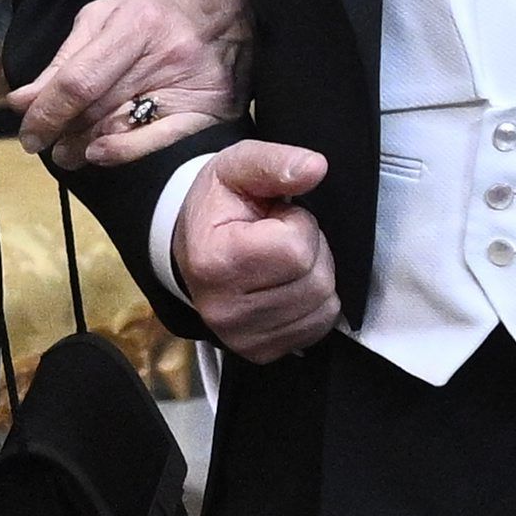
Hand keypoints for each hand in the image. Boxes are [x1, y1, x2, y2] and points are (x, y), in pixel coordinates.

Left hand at [16, 0, 250, 165]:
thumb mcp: (104, 16)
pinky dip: (125, 151)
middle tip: (44, 142)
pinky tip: (101, 153)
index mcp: (137, 24)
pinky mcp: (211, 109)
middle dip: (61, 130)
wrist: (227, 4)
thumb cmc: (158, 8)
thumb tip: (23, 101)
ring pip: (124, 126)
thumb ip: (65, 59)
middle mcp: (168, 55)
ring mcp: (193, 84)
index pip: (80, 81)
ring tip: (68, 150)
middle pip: (99, 108)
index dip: (46, 112)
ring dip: (85, 145)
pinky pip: (161, 141)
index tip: (29, 131)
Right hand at [168, 138, 339, 359]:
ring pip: (324, 307)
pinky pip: (318, 328)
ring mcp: (242, 338)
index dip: (297, 224)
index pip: (297, 248)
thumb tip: (316, 167)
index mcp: (215, 262)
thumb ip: (275, 163)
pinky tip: (287, 286)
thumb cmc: (218, 205)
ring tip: (282, 262)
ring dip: (315, 278)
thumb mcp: (238, 168)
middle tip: (280, 240)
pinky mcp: (260, 353)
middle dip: (311, 252)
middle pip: (316, 281)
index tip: (273, 218)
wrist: (192, 244)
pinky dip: (314, 304)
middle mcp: (224, 310)